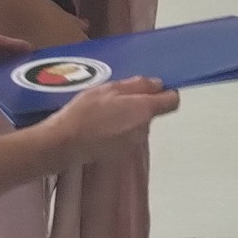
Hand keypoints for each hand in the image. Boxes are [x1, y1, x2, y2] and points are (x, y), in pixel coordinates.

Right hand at [42, 74, 180, 157]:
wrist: (66, 142)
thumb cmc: (85, 111)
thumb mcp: (108, 88)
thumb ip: (137, 85)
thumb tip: (158, 84)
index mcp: (144, 109)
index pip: (172, 101)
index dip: (165, 93)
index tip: (153, 89)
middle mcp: (145, 128)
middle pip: (151, 112)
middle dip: (139, 105)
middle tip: (115, 99)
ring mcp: (135, 143)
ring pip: (139, 125)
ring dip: (128, 118)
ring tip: (104, 113)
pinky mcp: (123, 154)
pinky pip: (128, 137)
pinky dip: (120, 131)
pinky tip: (101, 127)